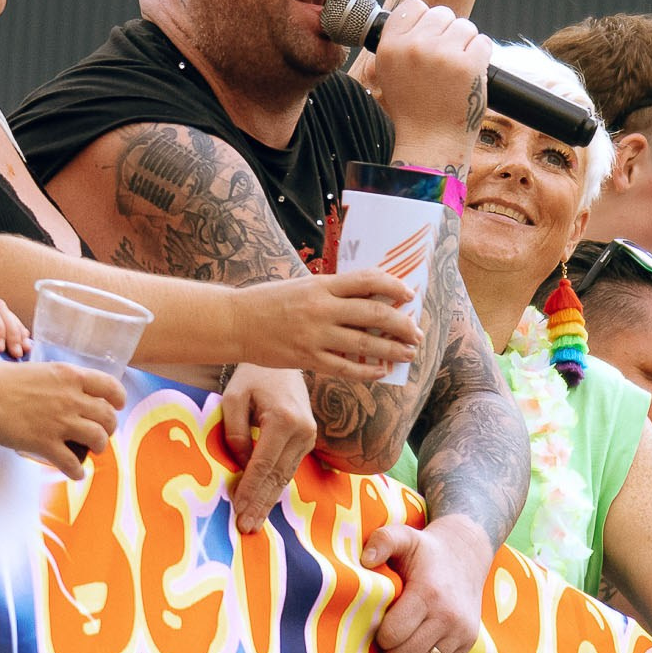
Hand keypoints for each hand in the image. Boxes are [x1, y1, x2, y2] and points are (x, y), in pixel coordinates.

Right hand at [0, 360, 124, 479]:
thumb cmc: (1, 378)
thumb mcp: (39, 370)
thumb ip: (57, 383)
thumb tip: (64, 394)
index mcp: (70, 376)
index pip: (110, 387)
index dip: (118, 399)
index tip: (116, 406)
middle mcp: (71, 398)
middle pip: (107, 417)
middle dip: (108, 428)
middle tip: (100, 433)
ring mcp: (60, 422)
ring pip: (98, 440)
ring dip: (98, 448)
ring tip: (90, 451)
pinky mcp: (45, 444)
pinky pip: (72, 463)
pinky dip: (77, 472)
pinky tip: (75, 473)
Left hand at [219, 366, 315, 532]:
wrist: (282, 361)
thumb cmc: (253, 376)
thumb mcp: (233, 398)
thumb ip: (235, 434)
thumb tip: (241, 466)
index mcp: (284, 419)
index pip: (262, 464)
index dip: (249, 490)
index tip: (237, 511)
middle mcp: (302, 430)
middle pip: (277, 477)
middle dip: (260, 504)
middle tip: (245, 528)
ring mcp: (309, 436)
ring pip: (285, 477)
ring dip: (268, 501)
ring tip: (253, 523)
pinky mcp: (308, 439)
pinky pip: (289, 469)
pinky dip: (275, 487)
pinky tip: (264, 504)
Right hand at [235, 271, 419, 378]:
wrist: (235, 322)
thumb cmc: (268, 302)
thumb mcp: (302, 285)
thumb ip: (331, 291)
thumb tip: (367, 297)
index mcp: (321, 284)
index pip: (368, 280)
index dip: (394, 286)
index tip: (409, 294)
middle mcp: (321, 308)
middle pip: (374, 314)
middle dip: (402, 324)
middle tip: (416, 332)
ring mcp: (315, 335)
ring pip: (365, 343)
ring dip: (392, 349)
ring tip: (408, 353)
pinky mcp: (307, 358)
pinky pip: (345, 367)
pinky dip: (367, 371)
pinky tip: (380, 372)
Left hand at [359, 513, 491, 652]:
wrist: (466, 555)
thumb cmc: (426, 550)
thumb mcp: (404, 536)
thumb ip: (382, 541)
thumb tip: (366, 560)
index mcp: (429, 593)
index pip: (393, 634)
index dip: (379, 634)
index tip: (378, 623)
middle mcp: (449, 616)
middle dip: (389, 651)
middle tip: (385, 638)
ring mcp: (462, 631)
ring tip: (399, 646)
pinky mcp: (470, 642)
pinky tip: (417, 647)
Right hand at [367, 0, 491, 168]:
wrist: (431, 143)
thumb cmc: (414, 110)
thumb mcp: (390, 73)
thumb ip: (400, 43)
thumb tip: (420, 15)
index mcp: (390, 47)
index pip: (413, 6)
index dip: (424, 20)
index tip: (428, 38)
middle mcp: (414, 46)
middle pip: (442, 13)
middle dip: (447, 32)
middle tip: (445, 60)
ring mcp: (442, 54)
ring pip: (465, 25)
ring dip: (466, 44)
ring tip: (457, 69)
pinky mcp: (468, 65)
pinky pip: (483, 42)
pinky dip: (481, 56)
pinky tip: (470, 74)